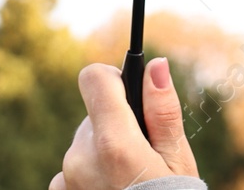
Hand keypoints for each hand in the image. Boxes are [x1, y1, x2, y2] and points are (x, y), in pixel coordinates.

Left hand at [52, 58, 196, 189]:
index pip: (93, 79)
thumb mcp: (177, 159)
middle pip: (94, 116)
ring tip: (129, 182)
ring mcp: (66, 181)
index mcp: (113, 142)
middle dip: (117, 125)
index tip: (128, 90)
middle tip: (143, 155)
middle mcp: (80, 159)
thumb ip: (162, 110)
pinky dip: (90, 176)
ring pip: (84, 145)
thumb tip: (156, 65)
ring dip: (102, 154)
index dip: (113, 78)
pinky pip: (72, 171)